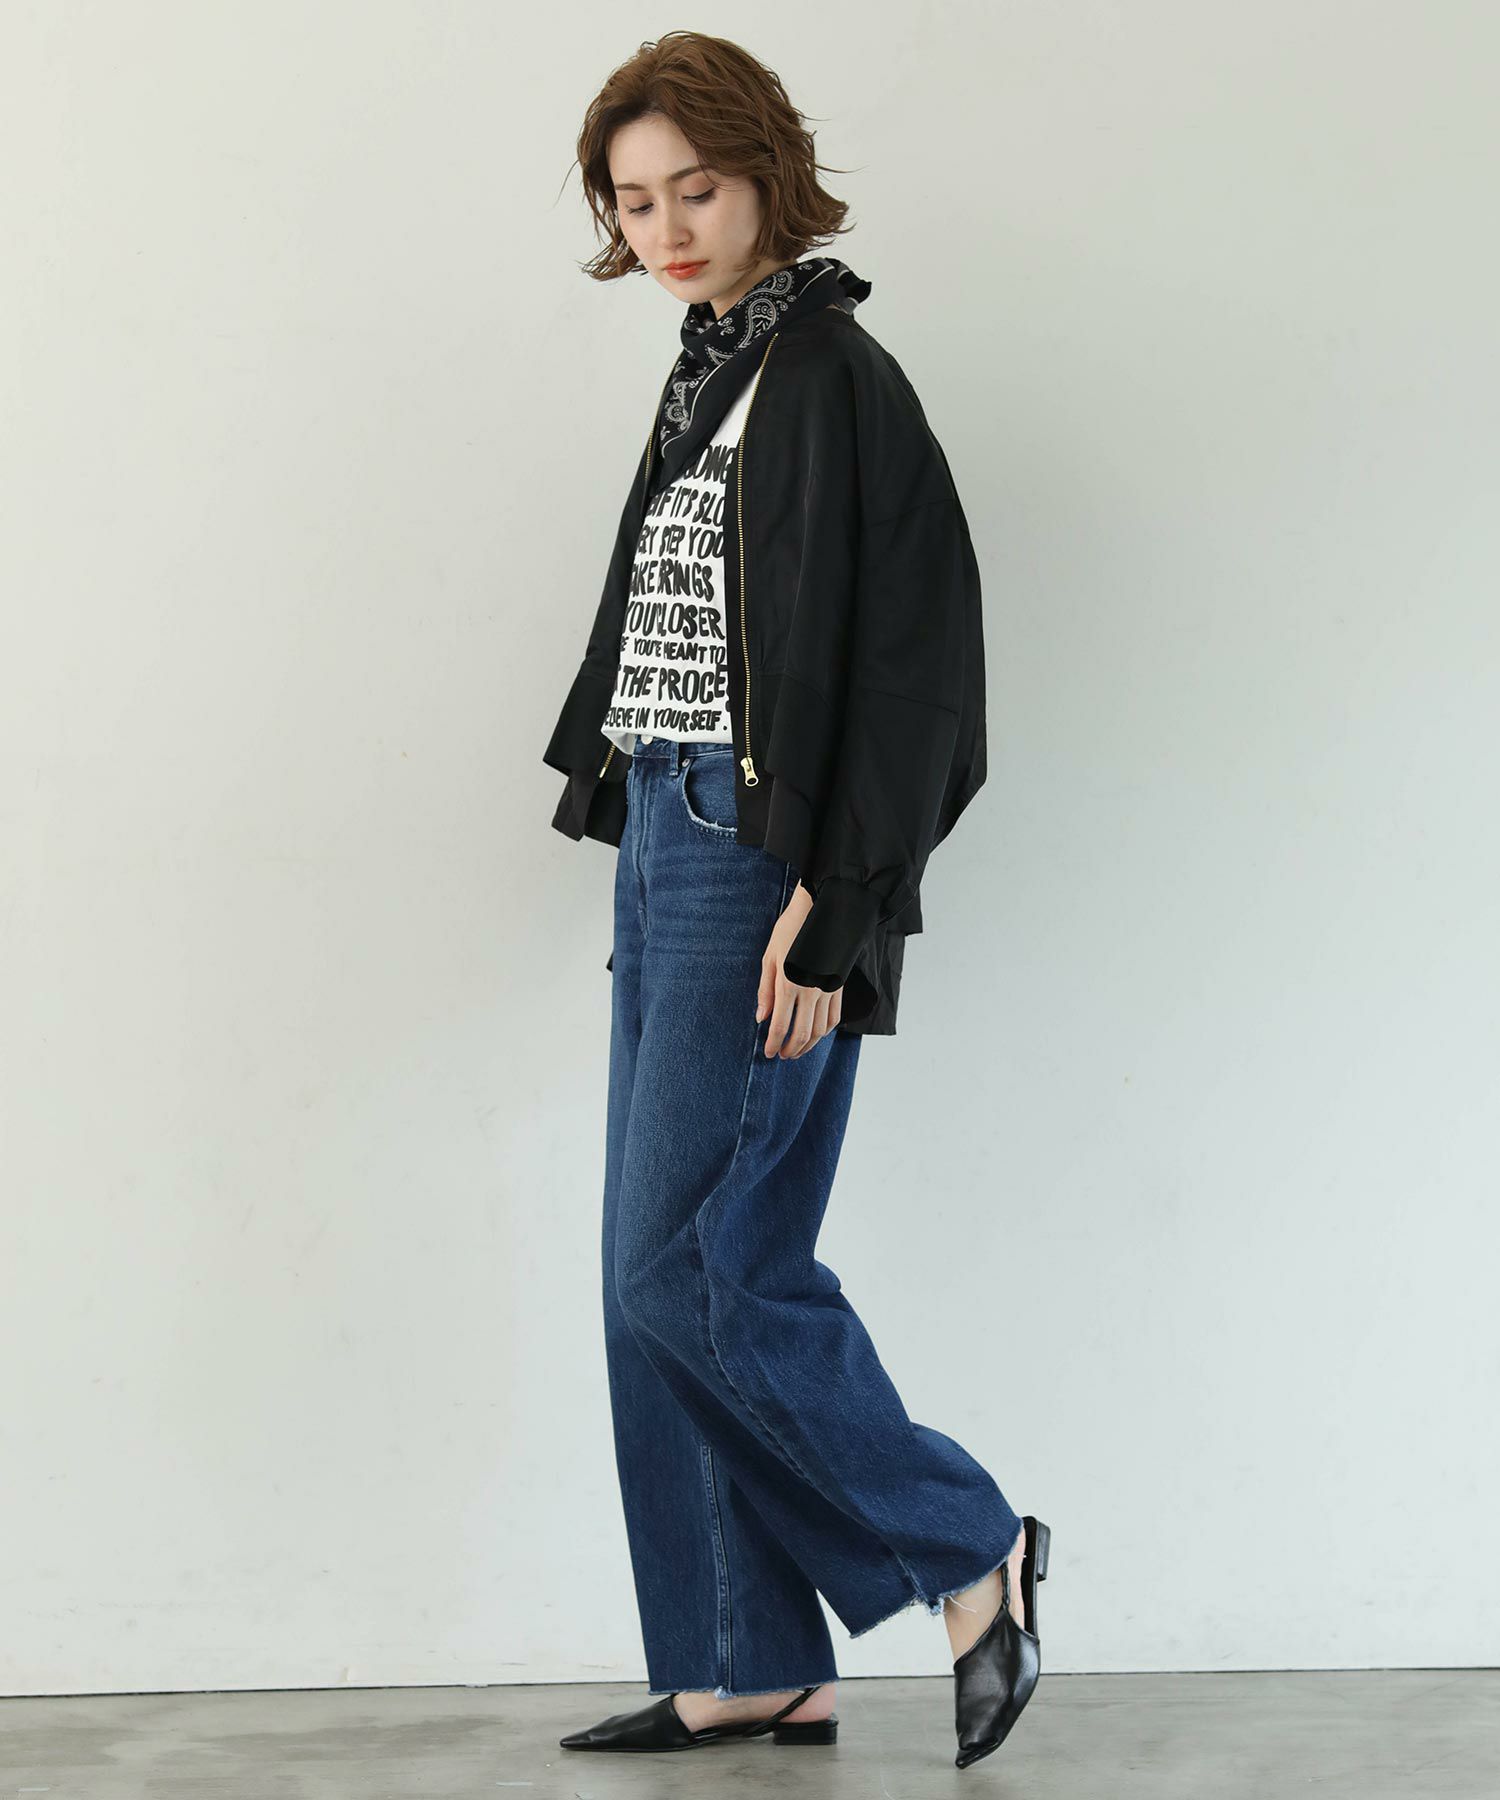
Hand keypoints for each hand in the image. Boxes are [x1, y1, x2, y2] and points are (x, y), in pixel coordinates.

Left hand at [756, 882, 842, 1057]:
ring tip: (797, 1049)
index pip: (780, 1026)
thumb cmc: (790, 930)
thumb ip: (765, 991)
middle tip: (781, 1055)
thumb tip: (761, 1018)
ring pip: (821, 1030)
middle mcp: (810, 991)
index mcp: (789, 984)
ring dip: (808, 1045)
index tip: (768, 1053)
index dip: (773, 1044)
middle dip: (790, 1049)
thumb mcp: (769, 958)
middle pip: (802, 1033)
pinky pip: (834, 1017)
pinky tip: (816, 1034)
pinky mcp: (839, 986)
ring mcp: (828, 989)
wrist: (821, 911)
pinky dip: (825, 1031)